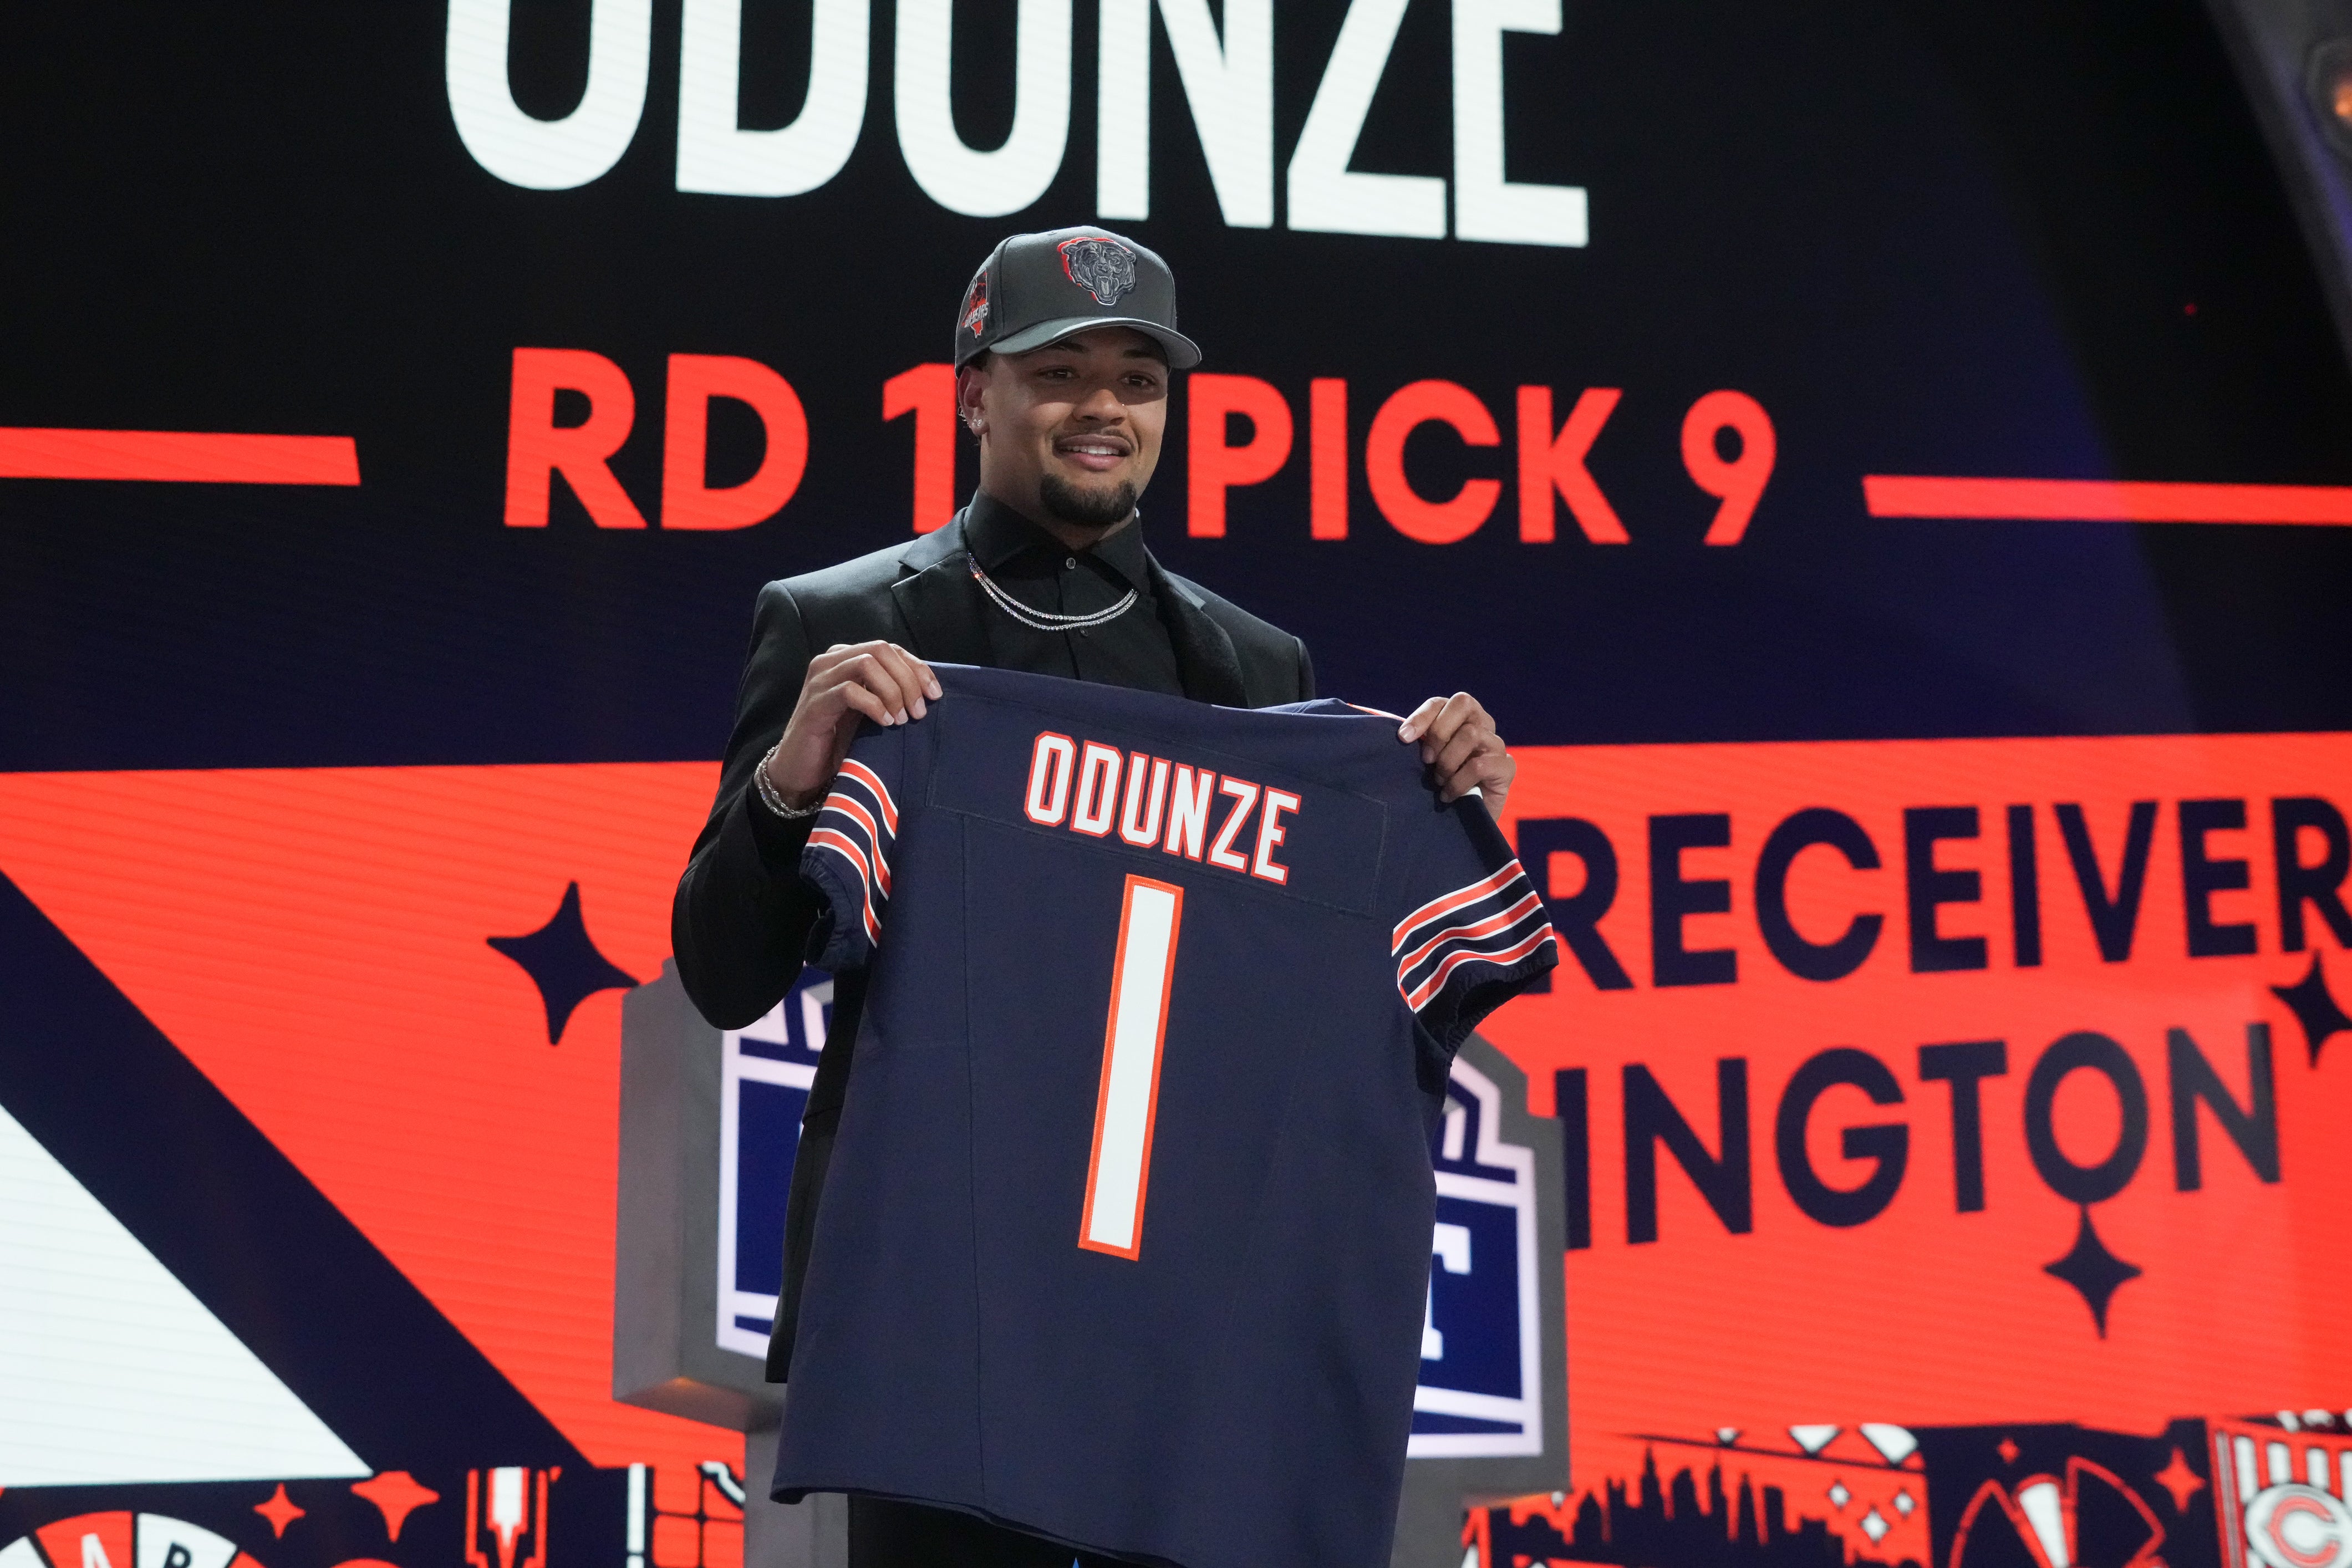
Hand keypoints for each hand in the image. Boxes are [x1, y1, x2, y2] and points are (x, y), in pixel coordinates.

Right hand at [763, 641, 941, 808]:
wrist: (803, 769)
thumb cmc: (839, 739)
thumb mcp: (871, 709)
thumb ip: (890, 692)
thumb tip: (929, 690)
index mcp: (846, 658)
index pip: (890, 649)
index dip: (917, 668)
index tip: (935, 694)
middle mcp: (831, 661)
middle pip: (880, 650)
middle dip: (907, 679)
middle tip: (918, 711)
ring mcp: (820, 680)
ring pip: (867, 665)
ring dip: (892, 691)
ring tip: (901, 718)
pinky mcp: (815, 703)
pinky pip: (850, 691)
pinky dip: (873, 705)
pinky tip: (884, 722)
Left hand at [1398, 692, 1514, 817]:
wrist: (1465, 821)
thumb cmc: (1442, 786)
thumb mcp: (1429, 760)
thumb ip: (1423, 742)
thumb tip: (1403, 735)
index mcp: (1461, 718)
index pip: (1441, 703)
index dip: (1421, 716)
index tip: (1403, 737)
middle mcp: (1482, 724)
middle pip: (1463, 703)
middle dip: (1438, 732)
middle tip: (1427, 760)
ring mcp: (1496, 744)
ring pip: (1471, 733)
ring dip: (1448, 761)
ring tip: (1439, 780)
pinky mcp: (1506, 766)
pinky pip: (1479, 765)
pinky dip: (1458, 782)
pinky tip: (1449, 795)